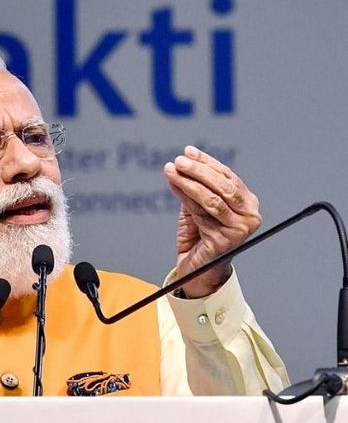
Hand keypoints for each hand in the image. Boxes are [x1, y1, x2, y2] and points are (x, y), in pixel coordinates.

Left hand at [163, 145, 260, 297]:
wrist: (196, 271)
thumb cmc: (198, 238)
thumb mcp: (197, 208)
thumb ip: (194, 189)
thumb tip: (180, 165)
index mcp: (248, 204)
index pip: (228, 177)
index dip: (207, 163)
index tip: (188, 151)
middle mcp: (250, 216)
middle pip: (224, 186)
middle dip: (199, 170)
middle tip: (178, 161)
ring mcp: (239, 230)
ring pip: (212, 199)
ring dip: (190, 182)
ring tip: (172, 170)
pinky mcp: (225, 241)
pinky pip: (201, 214)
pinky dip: (185, 197)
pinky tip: (174, 186)